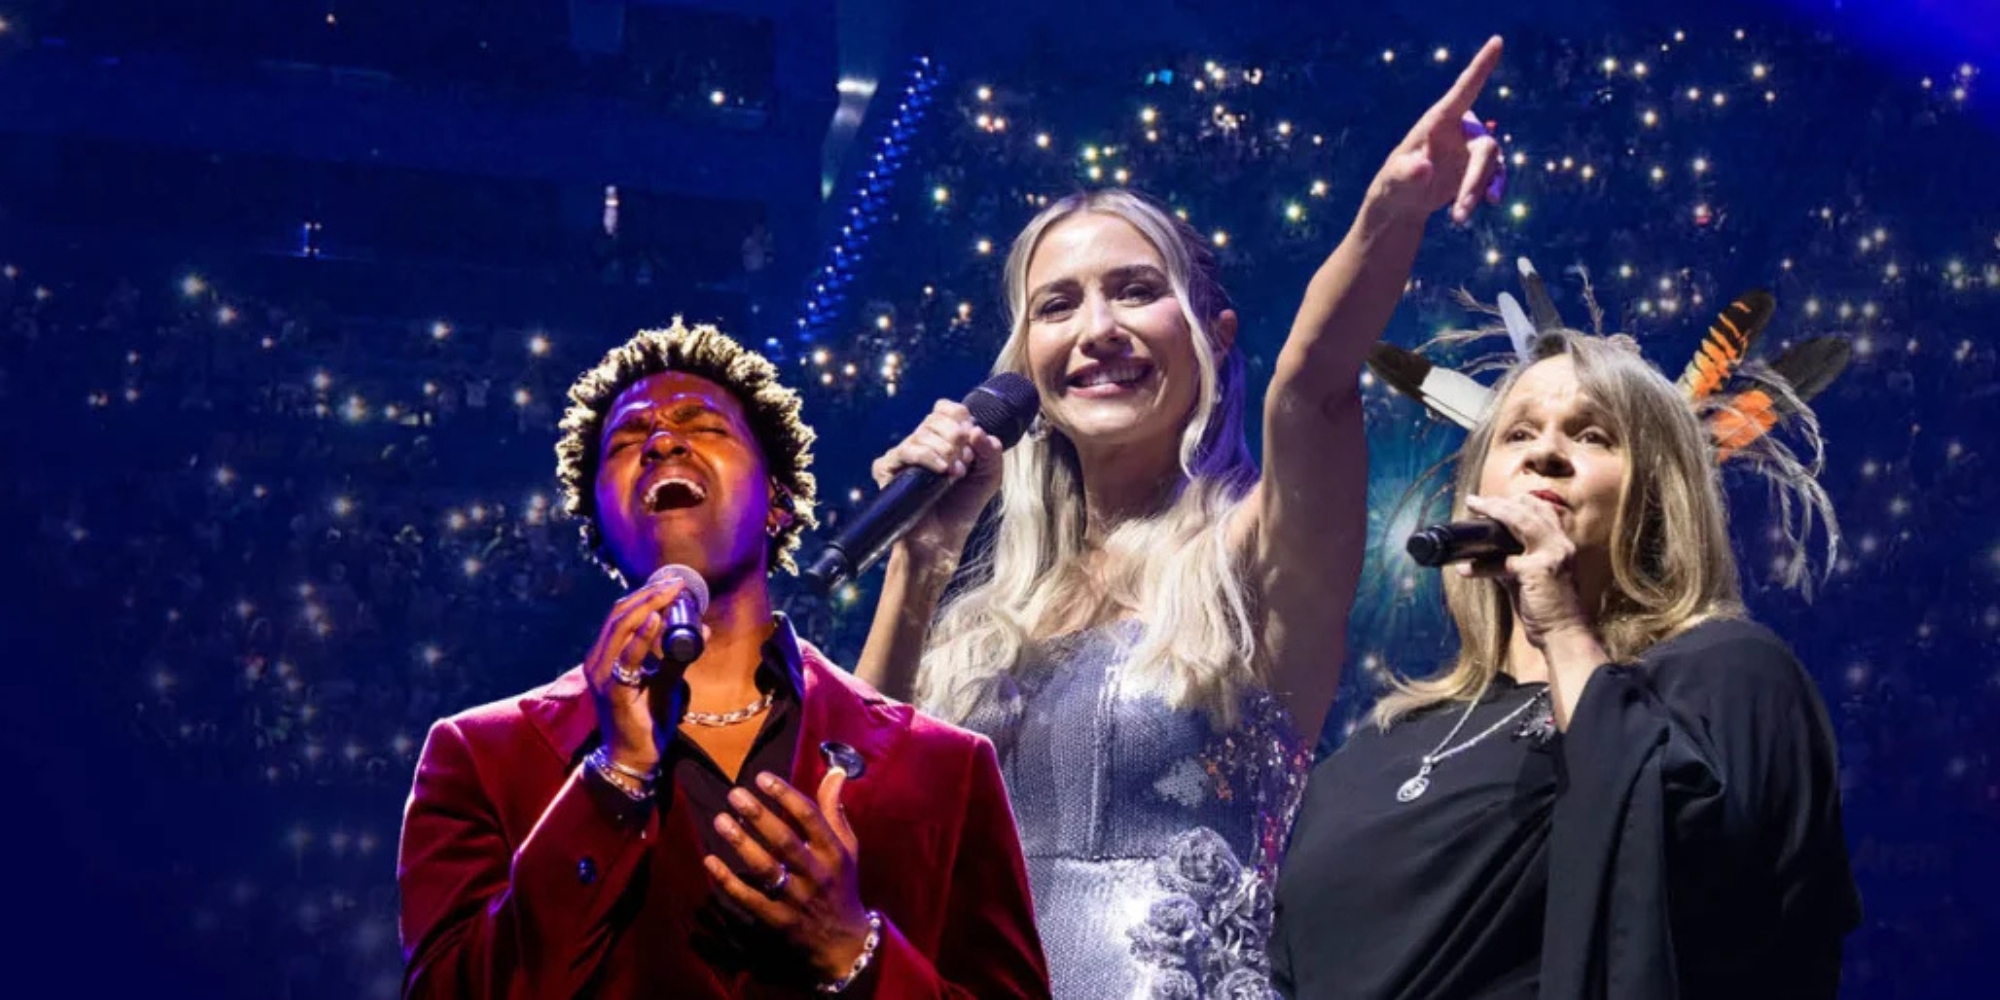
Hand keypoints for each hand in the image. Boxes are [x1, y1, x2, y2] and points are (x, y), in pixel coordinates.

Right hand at [580, 577, 703, 772]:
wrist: (636, 757)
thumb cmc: (647, 717)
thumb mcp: (666, 680)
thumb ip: (679, 654)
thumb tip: (703, 626)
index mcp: (605, 655)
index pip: (620, 614)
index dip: (646, 594)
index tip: (674, 582)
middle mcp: (598, 661)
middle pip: (618, 615)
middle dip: (649, 594)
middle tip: (677, 582)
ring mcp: (602, 676)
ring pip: (619, 629)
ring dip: (647, 607)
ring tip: (671, 592)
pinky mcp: (614, 692)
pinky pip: (627, 659)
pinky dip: (642, 637)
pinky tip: (656, 621)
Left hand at [704, 770, 872, 981]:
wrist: (843, 941)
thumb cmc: (841, 884)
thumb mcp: (847, 847)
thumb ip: (834, 809)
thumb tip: (834, 771)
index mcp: (833, 852)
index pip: (810, 818)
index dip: (785, 795)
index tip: (762, 777)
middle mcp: (816, 874)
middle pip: (784, 841)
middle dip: (758, 815)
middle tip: (734, 794)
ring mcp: (796, 899)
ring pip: (765, 869)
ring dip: (740, 843)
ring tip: (719, 820)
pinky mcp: (778, 920)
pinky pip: (749, 899)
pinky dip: (728, 881)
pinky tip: (710, 861)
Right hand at [870, 398, 1006, 552]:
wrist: (942, 539)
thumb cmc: (962, 509)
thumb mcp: (988, 477)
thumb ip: (991, 452)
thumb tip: (977, 431)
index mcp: (942, 440)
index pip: (947, 409)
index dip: (961, 418)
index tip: (972, 439)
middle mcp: (921, 443)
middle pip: (935, 419)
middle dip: (956, 439)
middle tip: (965, 462)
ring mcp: (903, 455)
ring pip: (922, 434)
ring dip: (946, 452)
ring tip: (956, 474)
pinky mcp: (887, 468)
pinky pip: (906, 450)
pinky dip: (927, 457)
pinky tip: (942, 471)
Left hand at [1368, 36, 1506, 223]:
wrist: (1401, 206)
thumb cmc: (1392, 186)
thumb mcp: (1394, 182)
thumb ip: (1407, 174)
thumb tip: (1424, 168)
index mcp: (1438, 121)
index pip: (1463, 90)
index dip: (1481, 66)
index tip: (1497, 41)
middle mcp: (1458, 131)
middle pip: (1484, 146)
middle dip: (1476, 179)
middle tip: (1462, 210)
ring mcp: (1469, 149)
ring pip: (1490, 164)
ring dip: (1478, 191)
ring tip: (1459, 218)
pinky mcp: (1475, 168)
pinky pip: (1493, 177)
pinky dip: (1488, 192)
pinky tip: (1474, 209)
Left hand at [1458, 494, 1591, 646]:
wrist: (1565, 636)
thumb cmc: (1549, 611)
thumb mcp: (1533, 580)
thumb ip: (1514, 565)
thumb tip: (1487, 558)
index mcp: (1561, 546)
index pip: (1543, 511)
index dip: (1519, 502)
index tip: (1495, 501)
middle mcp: (1560, 546)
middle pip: (1529, 510)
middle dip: (1499, 503)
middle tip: (1474, 501)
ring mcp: (1551, 556)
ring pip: (1519, 521)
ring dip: (1493, 513)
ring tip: (1472, 510)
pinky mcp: (1537, 571)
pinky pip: (1501, 561)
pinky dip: (1481, 565)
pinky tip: (1464, 569)